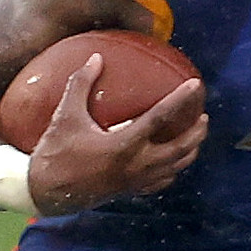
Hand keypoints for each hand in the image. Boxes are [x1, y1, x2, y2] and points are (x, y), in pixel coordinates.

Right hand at [26, 56, 207, 214]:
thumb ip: (80, 84)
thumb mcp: (66, 115)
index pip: (161, 118)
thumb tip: (95, 58)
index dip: (180, 100)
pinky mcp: (130, 191)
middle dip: (196, 132)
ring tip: (196, 137)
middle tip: (203, 116)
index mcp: (123, 145)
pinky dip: (172, 170)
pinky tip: (173, 162)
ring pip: (175, 167)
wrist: (47, 193)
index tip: (195, 86)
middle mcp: (136, 165)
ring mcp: (135, 181)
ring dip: (190, 151)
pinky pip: (161, 182)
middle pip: (180, 148)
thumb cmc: (55, 152)